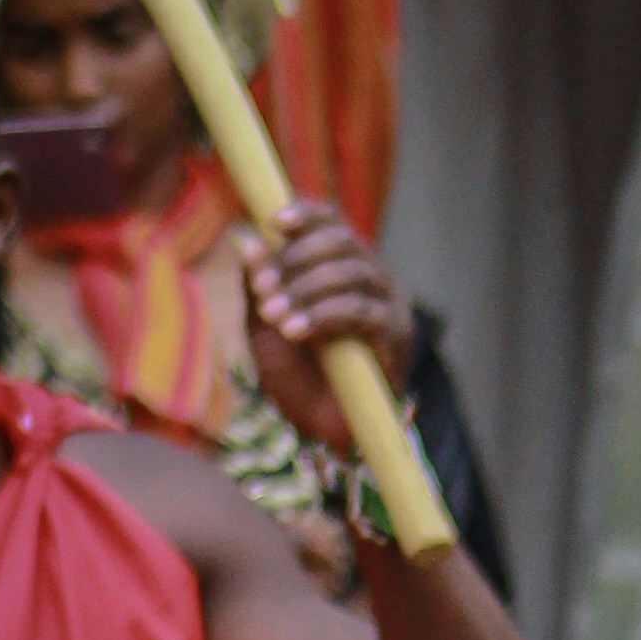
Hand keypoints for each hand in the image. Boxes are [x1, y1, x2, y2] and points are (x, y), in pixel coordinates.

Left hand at [241, 197, 416, 460]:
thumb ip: (256, 282)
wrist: (319, 426)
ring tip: (273, 314)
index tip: (275, 223)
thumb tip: (245, 239)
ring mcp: (388, 304)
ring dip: (305, 288)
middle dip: (295, 259)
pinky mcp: (395, 336)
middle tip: (262, 287)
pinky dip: (323, 315)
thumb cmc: (294, 371)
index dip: (307, 213)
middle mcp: (370, 276)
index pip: (331, 221)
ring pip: (351, 272)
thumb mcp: (262, 321)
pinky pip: (360, 311)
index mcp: (341, 263)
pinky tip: (294, 331)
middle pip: (341, 240)